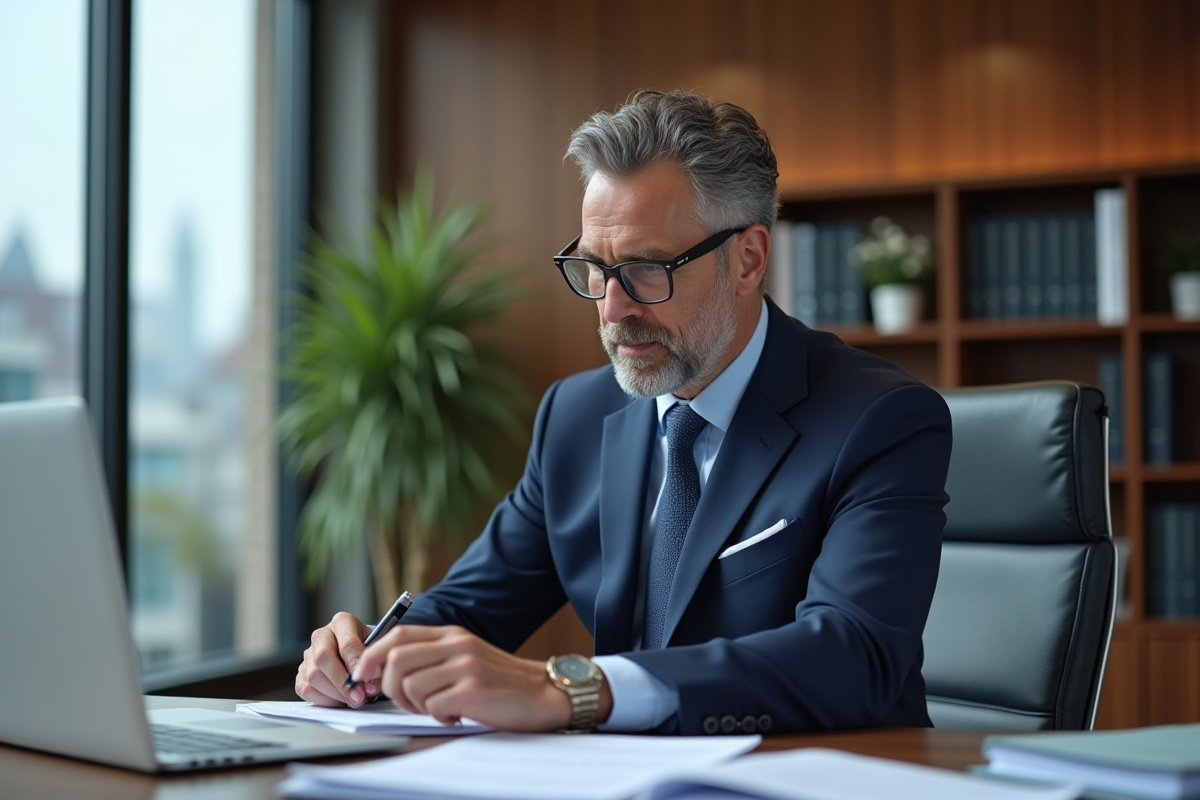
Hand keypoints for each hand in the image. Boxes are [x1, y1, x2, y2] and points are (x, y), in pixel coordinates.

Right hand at [295, 612, 381, 707]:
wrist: (359, 653)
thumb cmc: (370, 649)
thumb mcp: (378, 649)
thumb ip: (376, 665)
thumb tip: (369, 687)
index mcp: (342, 622)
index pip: (347, 643)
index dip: (357, 664)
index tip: (368, 681)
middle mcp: (322, 635)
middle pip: (323, 658)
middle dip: (343, 682)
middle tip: (359, 697)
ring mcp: (308, 653)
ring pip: (313, 676)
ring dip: (335, 693)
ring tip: (354, 700)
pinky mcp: (301, 672)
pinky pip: (306, 689)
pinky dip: (324, 699)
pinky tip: (340, 700)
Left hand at [352, 624, 612, 731]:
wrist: (544, 693)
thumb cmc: (501, 682)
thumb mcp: (466, 658)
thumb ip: (433, 657)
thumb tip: (386, 670)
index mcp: (452, 634)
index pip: (398, 635)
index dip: (372, 655)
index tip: (363, 676)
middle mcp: (457, 645)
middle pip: (396, 659)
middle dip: (390, 687)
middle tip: (408, 703)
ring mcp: (465, 666)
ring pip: (410, 685)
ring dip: (415, 706)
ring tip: (438, 709)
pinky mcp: (473, 690)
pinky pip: (433, 706)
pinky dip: (438, 716)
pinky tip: (456, 715)